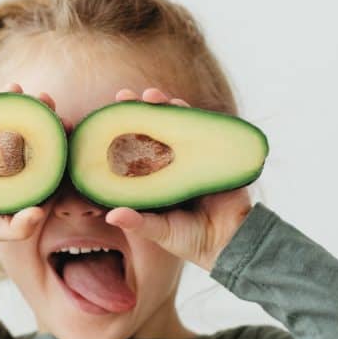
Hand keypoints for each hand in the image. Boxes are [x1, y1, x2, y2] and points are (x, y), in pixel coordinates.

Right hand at [0, 83, 62, 256]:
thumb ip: (16, 228)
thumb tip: (37, 213)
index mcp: (22, 179)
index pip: (46, 156)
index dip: (58, 139)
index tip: (67, 123)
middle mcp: (5, 159)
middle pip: (26, 130)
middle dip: (37, 112)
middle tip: (44, 97)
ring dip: (6, 101)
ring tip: (13, 88)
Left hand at [103, 87, 252, 272]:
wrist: (232, 242)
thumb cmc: (191, 240)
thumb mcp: (161, 232)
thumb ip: (138, 223)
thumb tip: (110, 216)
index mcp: (154, 179)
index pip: (133, 150)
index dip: (120, 133)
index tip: (104, 119)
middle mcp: (171, 164)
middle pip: (153, 130)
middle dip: (139, 111)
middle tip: (123, 96)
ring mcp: (192, 157)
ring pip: (177, 126)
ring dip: (165, 107)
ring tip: (151, 95)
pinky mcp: (214, 155)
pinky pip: (204, 131)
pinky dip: (194, 118)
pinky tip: (181, 106)